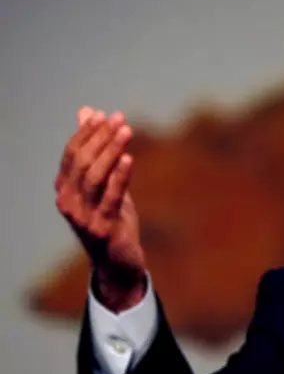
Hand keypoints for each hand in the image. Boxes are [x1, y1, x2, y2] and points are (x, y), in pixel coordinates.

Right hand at [55, 106, 145, 311]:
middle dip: (101, 138)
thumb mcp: (104, 183)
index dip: (88, 133)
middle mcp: (68, 202)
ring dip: (111, 151)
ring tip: (126, 132)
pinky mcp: (102, 228)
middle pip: (82, 163)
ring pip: (94, 177)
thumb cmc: (111, 218)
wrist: (118, 262)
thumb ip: (96, 149)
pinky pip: (111, 198)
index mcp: (65, 189)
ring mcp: (83, 217)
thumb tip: (87, 111)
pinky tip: (128, 158)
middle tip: (120, 120)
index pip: (72, 154)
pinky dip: (119, 177)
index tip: (105, 115)